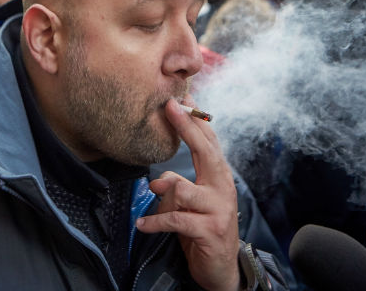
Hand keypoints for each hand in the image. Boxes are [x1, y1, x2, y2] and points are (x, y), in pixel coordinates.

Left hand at [136, 96, 239, 290]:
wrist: (223, 268)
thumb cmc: (205, 228)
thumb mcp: (196, 202)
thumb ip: (182, 186)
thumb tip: (158, 180)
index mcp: (219, 177)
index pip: (209, 142)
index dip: (195, 119)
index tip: (182, 98)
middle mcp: (222, 188)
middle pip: (205, 151)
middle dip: (187, 127)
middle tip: (169, 107)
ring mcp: (218, 209)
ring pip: (183, 189)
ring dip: (163, 191)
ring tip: (152, 192)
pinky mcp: (209, 231)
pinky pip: (176, 220)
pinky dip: (155, 222)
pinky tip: (142, 224)